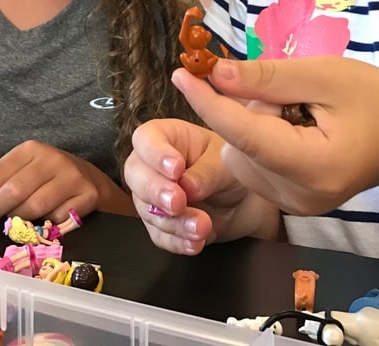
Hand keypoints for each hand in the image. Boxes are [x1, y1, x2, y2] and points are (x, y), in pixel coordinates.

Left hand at [0, 140, 114, 222]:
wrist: (92, 182)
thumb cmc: (50, 177)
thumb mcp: (24, 169)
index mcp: (31, 150)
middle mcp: (52, 159)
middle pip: (14, 191)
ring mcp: (72, 177)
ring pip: (34, 207)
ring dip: (19, 219)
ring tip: (16, 219)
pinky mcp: (87, 195)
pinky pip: (57, 219)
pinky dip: (47, 224)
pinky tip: (45, 220)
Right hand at [123, 112, 257, 254]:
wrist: (243, 201)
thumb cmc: (231, 168)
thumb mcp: (226, 163)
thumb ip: (207, 172)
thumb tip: (188, 186)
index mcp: (166, 137)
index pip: (145, 138)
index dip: (155, 154)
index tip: (177, 169)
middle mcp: (152, 165)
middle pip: (135, 174)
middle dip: (156, 191)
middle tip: (178, 202)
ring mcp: (152, 196)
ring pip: (147, 210)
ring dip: (173, 222)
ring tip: (201, 226)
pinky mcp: (159, 224)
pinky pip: (159, 236)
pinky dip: (177, 241)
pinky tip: (196, 242)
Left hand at [174, 58, 378, 215]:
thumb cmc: (376, 98)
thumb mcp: (324, 75)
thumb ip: (267, 77)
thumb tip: (214, 74)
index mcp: (311, 167)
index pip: (243, 134)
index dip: (208, 102)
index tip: (181, 74)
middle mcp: (297, 197)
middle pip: (238, 148)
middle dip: (248, 111)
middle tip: (290, 93)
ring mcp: (294, 207)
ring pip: (241, 158)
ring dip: (253, 126)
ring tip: (298, 110)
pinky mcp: (291, 205)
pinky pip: (254, 167)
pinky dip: (261, 141)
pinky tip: (295, 128)